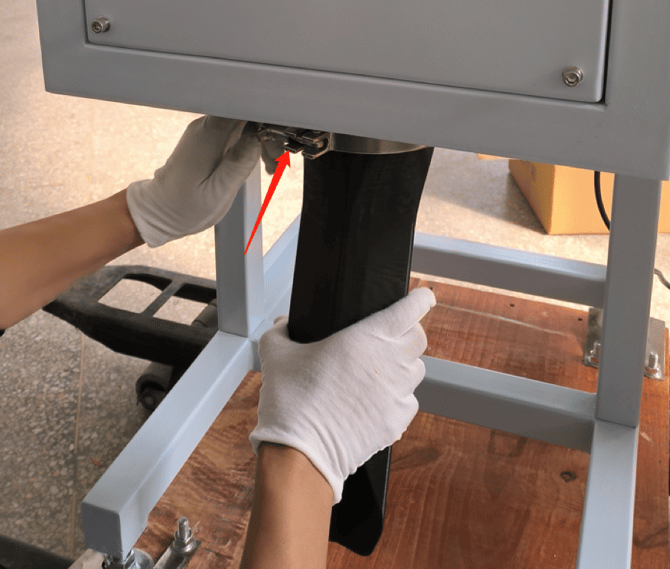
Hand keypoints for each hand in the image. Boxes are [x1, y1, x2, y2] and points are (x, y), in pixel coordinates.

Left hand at [126, 116, 261, 246]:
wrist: (162, 211)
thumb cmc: (184, 207)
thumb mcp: (217, 193)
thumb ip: (239, 164)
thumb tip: (257, 138)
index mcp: (208, 135)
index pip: (242, 106)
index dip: (264, 117)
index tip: (275, 138)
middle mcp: (207, 126)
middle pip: (248, 112)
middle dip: (267, 132)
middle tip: (273, 161)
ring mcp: (209, 131)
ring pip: (247, 121)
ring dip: (263, 140)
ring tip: (269, 166)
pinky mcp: (213, 139)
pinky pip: (240, 131)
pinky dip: (254, 144)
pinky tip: (260, 163)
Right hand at [249, 287, 435, 504]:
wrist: (300, 453)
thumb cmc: (291, 402)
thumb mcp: (276, 354)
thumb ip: (280, 331)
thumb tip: (283, 324)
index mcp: (365, 337)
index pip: (410, 309)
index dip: (421, 299)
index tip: (424, 297)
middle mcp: (389, 363)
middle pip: (419, 338)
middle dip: (410, 332)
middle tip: (392, 336)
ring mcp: (396, 394)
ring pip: (416, 371)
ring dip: (404, 365)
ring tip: (380, 371)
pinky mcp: (397, 421)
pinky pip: (408, 401)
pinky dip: (398, 397)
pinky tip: (376, 400)